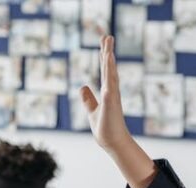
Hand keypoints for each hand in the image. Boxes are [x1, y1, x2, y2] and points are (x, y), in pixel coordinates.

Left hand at [80, 35, 133, 152]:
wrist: (112, 143)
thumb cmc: (105, 129)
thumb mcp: (92, 111)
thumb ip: (88, 99)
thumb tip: (83, 87)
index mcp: (107, 92)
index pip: (105, 70)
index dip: (104, 55)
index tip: (105, 42)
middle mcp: (111, 92)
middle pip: (109, 68)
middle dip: (107, 51)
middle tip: (107, 36)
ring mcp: (112, 97)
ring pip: (110, 74)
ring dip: (109, 59)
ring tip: (108, 45)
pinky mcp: (111, 103)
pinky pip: (110, 85)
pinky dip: (110, 73)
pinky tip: (109, 64)